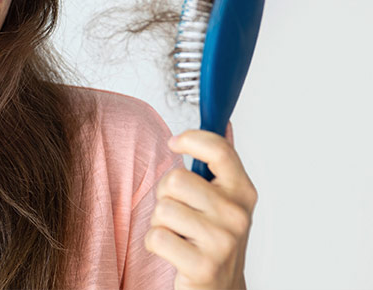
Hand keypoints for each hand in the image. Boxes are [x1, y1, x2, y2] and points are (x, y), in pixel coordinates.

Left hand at [144, 122, 256, 289]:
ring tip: (178, 235)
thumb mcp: (224, 201)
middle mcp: (237, 215)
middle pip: (176, 180)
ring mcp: (223, 241)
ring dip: (160, 223)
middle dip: (165, 195)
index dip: (191, 139)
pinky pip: (156, 237)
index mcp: (243, 192)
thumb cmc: (214, 241)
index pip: (219, 149)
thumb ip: (221, 166)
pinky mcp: (204, 265)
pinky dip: (155, 244)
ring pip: (162, 209)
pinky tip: (173, 252)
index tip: (175, 143)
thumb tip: (226, 125)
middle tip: (178, 213)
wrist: (219, 289)